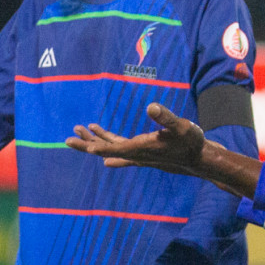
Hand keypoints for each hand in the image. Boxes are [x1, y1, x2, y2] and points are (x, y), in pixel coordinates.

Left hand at [66, 103, 205, 174]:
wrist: (198, 158)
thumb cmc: (190, 141)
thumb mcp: (180, 126)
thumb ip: (165, 117)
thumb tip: (151, 106)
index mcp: (141, 148)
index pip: (115, 148)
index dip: (98, 147)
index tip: (83, 146)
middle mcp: (135, 153)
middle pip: (105, 150)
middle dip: (86, 144)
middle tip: (67, 139)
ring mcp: (136, 153)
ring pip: (110, 147)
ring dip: (94, 139)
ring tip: (80, 128)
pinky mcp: (140, 150)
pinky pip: (118, 145)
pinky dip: (107, 140)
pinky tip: (98, 135)